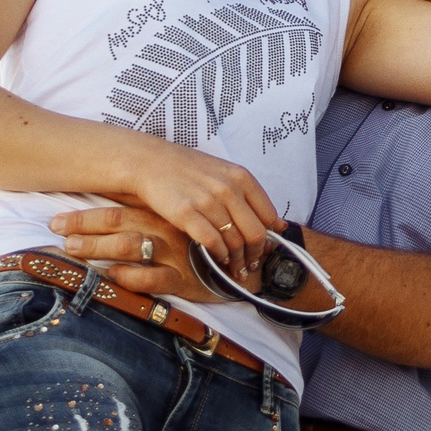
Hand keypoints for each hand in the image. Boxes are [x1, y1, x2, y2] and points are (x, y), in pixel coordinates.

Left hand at [51, 205, 232, 302]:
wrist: (249, 267)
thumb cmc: (208, 246)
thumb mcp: (182, 224)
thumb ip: (153, 215)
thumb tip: (114, 211)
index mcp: (166, 213)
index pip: (120, 207)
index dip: (86, 214)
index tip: (56, 220)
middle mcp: (167, 229)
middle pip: (119, 223)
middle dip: (83, 227)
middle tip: (56, 231)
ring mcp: (175, 253)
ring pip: (130, 246)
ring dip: (97, 247)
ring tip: (71, 249)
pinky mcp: (184, 278)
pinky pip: (152, 278)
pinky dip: (128, 277)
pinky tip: (109, 276)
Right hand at [117, 137, 278, 278]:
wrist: (151, 162)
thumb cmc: (190, 170)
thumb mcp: (226, 175)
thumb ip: (252, 198)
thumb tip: (279, 225)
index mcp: (241, 177)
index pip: (268, 216)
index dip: (268, 238)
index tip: (263, 250)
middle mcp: (228, 188)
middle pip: (254, 233)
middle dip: (254, 255)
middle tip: (250, 267)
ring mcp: (207, 200)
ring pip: (234, 241)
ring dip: (236, 260)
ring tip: (234, 268)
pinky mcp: (186, 213)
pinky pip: (211, 242)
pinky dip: (218, 255)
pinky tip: (217, 258)